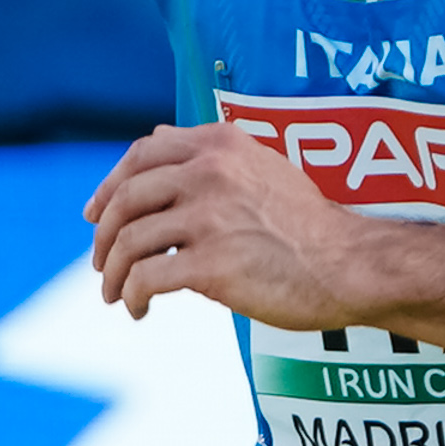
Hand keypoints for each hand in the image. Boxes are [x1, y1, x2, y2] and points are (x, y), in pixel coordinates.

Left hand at [85, 118, 399, 329]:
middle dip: (103, 236)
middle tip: (101, 263)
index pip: (142, 154)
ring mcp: (208, 218)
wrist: (349, 266)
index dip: (110, 184)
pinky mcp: (211, 265)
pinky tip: (140, 310)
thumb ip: (209, 153)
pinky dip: (132, 296)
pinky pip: (146, 277)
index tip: (95, 214)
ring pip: (128, 242)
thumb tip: (158, 135)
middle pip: (125, 199)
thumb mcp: (261, 166)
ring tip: (117, 295)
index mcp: (219, 144)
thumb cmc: (308, 225)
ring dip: (112, 273)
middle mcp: (209, 173)